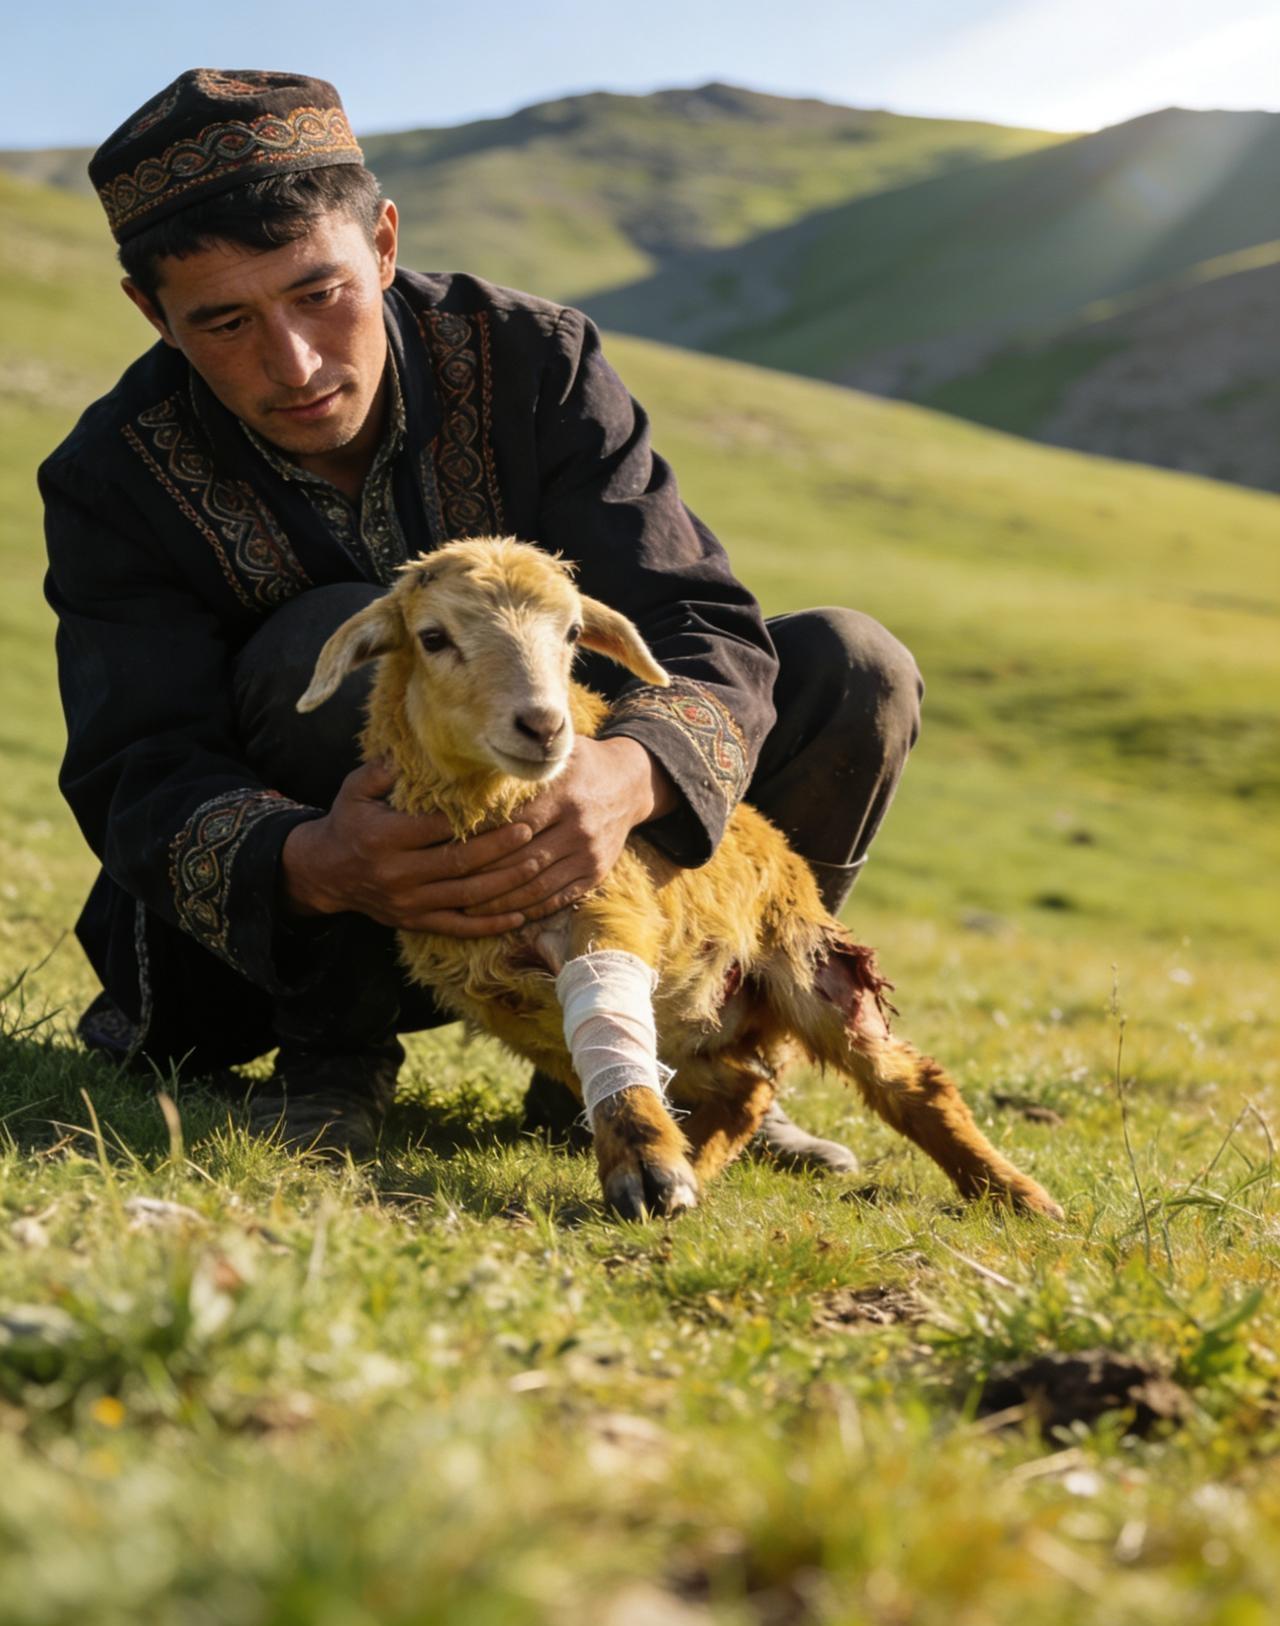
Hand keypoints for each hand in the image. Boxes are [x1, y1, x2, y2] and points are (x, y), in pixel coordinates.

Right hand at [280, 759, 540, 936]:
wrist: (325, 872)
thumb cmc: (349, 822)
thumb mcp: (354, 790)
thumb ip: (382, 771)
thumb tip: (413, 748)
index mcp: (384, 838)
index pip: (436, 828)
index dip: (472, 818)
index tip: (504, 805)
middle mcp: (398, 874)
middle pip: (458, 862)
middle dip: (499, 849)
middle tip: (530, 831)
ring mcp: (408, 902)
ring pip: (466, 896)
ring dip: (505, 883)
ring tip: (536, 865)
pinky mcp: (415, 922)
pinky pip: (458, 927)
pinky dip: (490, 925)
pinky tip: (520, 916)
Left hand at [465, 735, 675, 920]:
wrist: (629, 784)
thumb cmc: (581, 765)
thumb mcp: (558, 753)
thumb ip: (524, 761)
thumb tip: (476, 763)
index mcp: (564, 796)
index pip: (513, 825)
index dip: (479, 839)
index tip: (449, 849)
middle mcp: (578, 828)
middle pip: (519, 860)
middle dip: (481, 876)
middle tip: (448, 885)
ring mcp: (588, 855)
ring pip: (536, 887)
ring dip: (499, 902)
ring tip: (467, 907)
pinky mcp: (595, 874)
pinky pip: (557, 899)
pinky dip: (528, 910)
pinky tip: (502, 914)